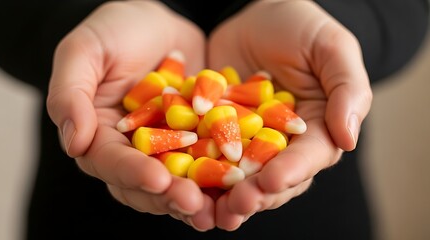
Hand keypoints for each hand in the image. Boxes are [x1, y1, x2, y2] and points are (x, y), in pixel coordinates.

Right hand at [46, 1, 214, 230]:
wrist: (159, 22)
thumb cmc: (116, 30)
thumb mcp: (84, 51)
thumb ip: (70, 94)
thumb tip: (73, 143)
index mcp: (100, 135)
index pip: (111, 162)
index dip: (133, 174)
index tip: (158, 180)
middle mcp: (132, 150)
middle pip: (146, 183)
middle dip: (170, 196)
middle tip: (195, 204)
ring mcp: (167, 148)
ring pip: (179, 181)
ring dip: (200, 198)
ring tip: (221, 209)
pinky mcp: (196, 141)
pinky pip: (209, 162)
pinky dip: (223, 175)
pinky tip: (242, 183)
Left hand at [208, 0, 371, 229]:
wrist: (257, 15)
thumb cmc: (301, 28)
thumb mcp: (332, 48)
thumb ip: (348, 90)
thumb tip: (349, 139)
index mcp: (316, 130)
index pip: (309, 158)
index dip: (291, 172)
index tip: (271, 180)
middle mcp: (282, 143)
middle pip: (272, 177)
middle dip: (255, 193)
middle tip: (236, 205)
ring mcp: (247, 141)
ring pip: (238, 175)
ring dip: (224, 194)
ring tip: (209, 208)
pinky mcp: (217, 132)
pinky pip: (206, 152)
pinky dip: (195, 169)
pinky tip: (182, 181)